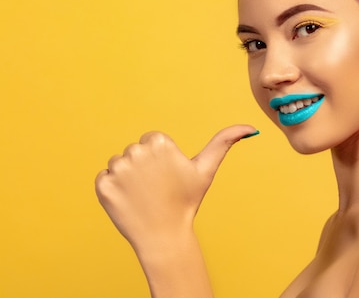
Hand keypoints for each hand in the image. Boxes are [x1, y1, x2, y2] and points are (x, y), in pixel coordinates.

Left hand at [95, 124, 256, 251]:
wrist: (164, 236)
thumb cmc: (186, 202)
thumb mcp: (206, 169)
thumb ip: (224, 142)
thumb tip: (250, 128)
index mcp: (159, 142)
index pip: (152, 141)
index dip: (161, 159)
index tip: (168, 176)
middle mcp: (136, 151)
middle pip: (135, 151)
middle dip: (144, 167)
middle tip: (157, 188)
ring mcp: (117, 169)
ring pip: (119, 164)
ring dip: (128, 178)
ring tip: (144, 195)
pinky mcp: (103, 186)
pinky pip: (105, 179)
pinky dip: (114, 190)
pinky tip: (129, 201)